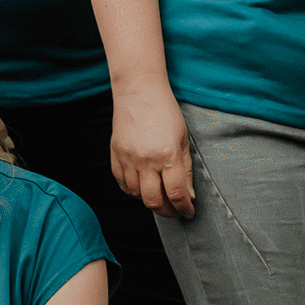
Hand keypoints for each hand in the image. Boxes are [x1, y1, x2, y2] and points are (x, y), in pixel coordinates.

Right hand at [110, 82, 195, 217]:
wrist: (139, 92)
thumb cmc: (165, 112)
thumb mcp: (184, 140)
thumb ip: (186, 169)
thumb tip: (189, 195)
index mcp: (167, 156)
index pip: (176, 194)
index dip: (184, 208)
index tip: (188, 212)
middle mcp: (146, 160)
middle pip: (154, 201)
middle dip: (167, 212)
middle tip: (175, 212)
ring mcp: (128, 159)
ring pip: (136, 195)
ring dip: (150, 201)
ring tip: (160, 197)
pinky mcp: (116, 155)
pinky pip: (122, 184)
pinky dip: (133, 191)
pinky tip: (142, 188)